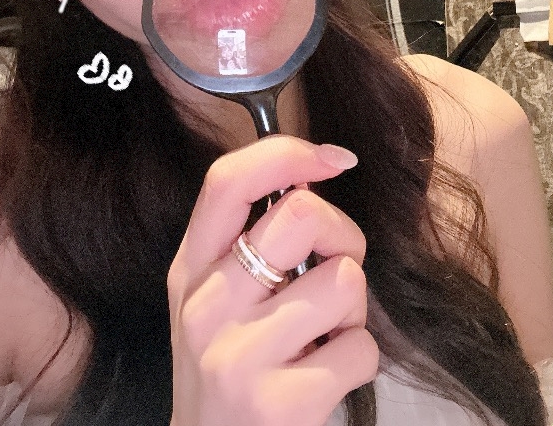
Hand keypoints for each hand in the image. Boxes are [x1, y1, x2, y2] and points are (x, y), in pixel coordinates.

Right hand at [167, 136, 378, 425]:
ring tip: (324, 337)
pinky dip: (358, 361)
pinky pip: (360, 348)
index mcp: (192, 268)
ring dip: (354, 310)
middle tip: (333, 273)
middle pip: (302, 215)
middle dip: (342, 237)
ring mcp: (237, 357)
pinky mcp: (277, 406)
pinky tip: (326, 378)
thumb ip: (253, 239)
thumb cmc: (233, 368)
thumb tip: (318, 171)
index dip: (288, 153)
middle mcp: (205, 306)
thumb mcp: (221, 298)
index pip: (228, 181)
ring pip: (344, 281)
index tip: (334, 158)